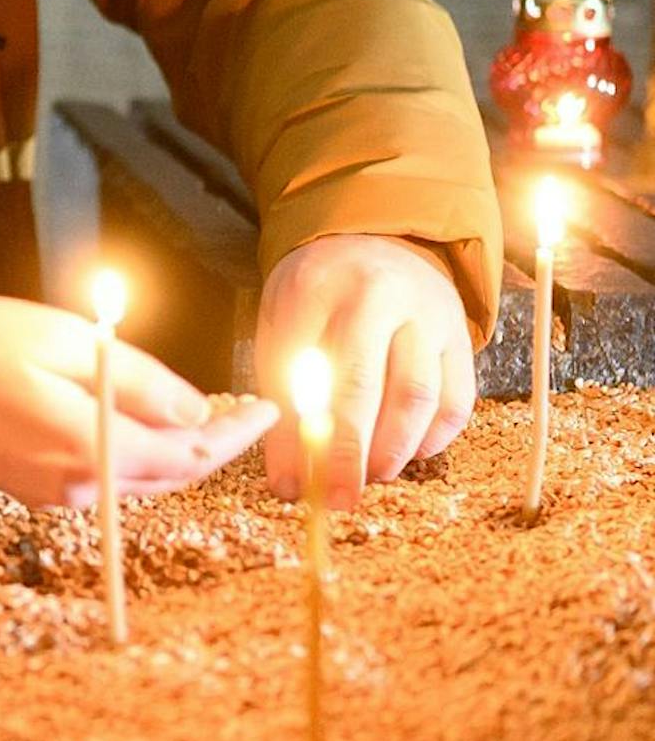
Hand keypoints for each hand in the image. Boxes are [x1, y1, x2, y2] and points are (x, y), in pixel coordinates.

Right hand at [0, 294, 276, 507]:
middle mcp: (79, 485)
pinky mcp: (35, 488)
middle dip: (215, 442)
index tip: (269, 407)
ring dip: (179, 450)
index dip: (235, 431)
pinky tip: (145, 423)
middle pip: (172, 474)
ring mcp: (55, 493)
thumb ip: (134, 377)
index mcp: (90, 446)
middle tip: (248, 407)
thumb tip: (195, 408)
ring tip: (208, 412)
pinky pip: (108, 477)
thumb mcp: (61, 339)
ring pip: (142, 479)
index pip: (189, 451)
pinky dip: (140, 454)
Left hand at [254, 234, 476, 506]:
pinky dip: (432, 439)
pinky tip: (406, 453)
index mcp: (316, 288)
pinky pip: (456, 401)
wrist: (373, 241)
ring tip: (368, 476)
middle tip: (338, 499)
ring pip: (419, 397)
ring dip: (394, 451)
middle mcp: (377, 296)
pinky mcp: (461, 335)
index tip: (293, 486)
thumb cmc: (316, 296)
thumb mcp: (281, 327)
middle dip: (350, 454)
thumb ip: (281, 397)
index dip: (299, 436)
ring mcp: (427, 313)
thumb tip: (288, 482)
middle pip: (366, 386)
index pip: (305, 371)